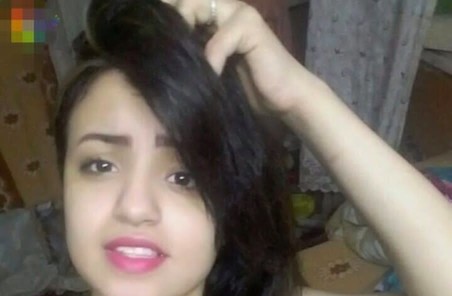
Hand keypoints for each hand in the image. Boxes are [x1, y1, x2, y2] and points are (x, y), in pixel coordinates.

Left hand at [160, 0, 305, 115]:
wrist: (286, 101)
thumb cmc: (252, 92)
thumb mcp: (215, 73)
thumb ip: (197, 60)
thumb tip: (161, 61)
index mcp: (219, 18)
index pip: (185, 5)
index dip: (167, 16)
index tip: (150, 38)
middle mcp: (229, 9)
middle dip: (171, 19)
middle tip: (160, 47)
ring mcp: (240, 14)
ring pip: (200, 7)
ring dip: (184, 31)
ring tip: (178, 59)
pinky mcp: (250, 27)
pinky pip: (218, 40)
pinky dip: (210, 61)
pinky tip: (210, 78)